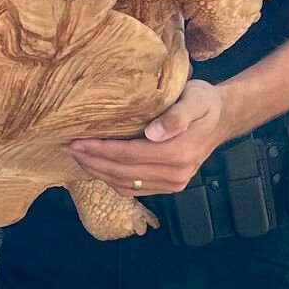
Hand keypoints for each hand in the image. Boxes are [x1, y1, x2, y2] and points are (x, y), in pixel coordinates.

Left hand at [67, 80, 238, 194]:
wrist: (222, 118)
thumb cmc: (204, 102)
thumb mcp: (195, 99)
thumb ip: (176, 116)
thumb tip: (153, 134)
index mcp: (178, 154)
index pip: (129, 155)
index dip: (100, 150)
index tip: (75, 142)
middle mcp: (174, 174)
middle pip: (123, 173)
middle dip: (92, 161)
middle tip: (66, 148)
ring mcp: (172, 184)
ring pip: (125, 184)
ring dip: (98, 172)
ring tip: (76, 156)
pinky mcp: (169, 186)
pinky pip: (134, 188)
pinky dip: (112, 180)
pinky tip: (97, 166)